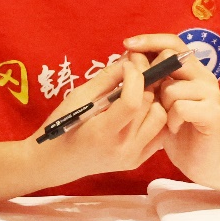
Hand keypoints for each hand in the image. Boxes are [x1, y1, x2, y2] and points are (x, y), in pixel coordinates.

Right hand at [32, 55, 167, 182]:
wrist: (58, 161)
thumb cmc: (63, 125)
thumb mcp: (79, 97)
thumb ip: (107, 78)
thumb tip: (130, 59)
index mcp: (103, 133)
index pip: (132, 102)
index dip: (134, 77)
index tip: (127, 65)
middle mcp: (123, 149)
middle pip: (148, 106)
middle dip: (144, 82)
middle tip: (133, 72)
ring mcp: (133, 157)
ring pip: (160, 118)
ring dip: (152, 100)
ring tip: (137, 92)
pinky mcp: (139, 160)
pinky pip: (161, 133)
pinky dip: (154, 116)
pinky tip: (140, 109)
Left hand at [124, 34, 219, 184]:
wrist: (201, 160)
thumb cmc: (175, 129)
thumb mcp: (159, 100)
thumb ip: (151, 79)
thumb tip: (130, 56)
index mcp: (192, 70)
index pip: (172, 42)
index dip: (149, 40)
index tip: (127, 44)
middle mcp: (205, 76)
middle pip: (171, 59)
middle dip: (151, 76)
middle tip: (147, 96)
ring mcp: (212, 94)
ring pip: (172, 87)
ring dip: (161, 105)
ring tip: (165, 119)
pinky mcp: (213, 113)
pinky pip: (181, 107)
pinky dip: (171, 120)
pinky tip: (173, 129)